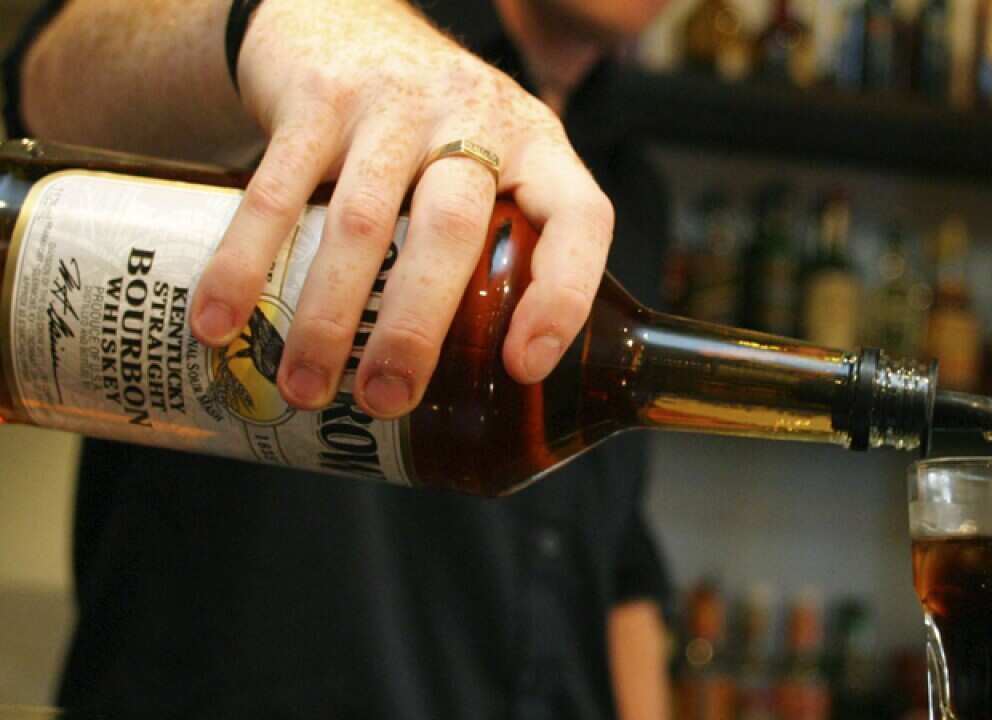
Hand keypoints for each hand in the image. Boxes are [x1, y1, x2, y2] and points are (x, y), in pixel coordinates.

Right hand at [189, 0, 613, 418]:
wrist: (345, 20)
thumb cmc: (433, 127)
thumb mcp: (494, 162)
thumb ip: (500, 242)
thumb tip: (489, 382)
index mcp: (538, 146)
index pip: (579, 218)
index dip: (562, 295)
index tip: (522, 367)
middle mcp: (473, 118)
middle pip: (454, 229)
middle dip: (416, 328)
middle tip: (385, 400)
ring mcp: (394, 105)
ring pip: (364, 220)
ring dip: (328, 315)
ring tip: (305, 388)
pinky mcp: (316, 100)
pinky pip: (276, 191)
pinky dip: (245, 263)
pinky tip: (222, 323)